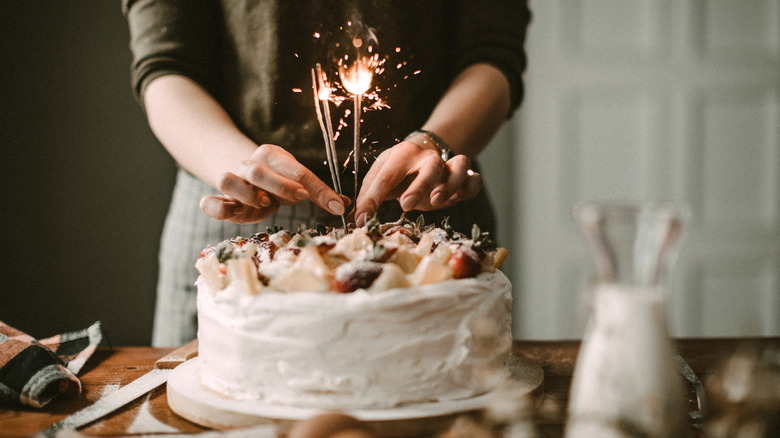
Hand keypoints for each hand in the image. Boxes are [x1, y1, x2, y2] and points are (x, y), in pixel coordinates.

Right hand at [200, 144, 346, 223]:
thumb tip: (345, 205)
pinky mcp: (219, 201)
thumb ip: (318, 193)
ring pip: (227, 180)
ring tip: (263, 203)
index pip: (296, 170)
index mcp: (272, 156)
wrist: (245, 177)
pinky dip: (215, 208)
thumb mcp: (298, 184)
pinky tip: (231, 212)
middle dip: (280, 185)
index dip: (317, 188)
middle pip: (257, 170)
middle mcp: (249, 165)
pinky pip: (208, 202)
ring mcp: (232, 181)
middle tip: (300, 197)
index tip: (335, 205)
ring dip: (246, 193)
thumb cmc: (277, 182)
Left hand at [355, 140, 481, 224]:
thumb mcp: (379, 177)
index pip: (386, 176)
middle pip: (431, 165)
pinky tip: (459, 198)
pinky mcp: (464, 178)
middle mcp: (428, 157)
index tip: (362, 219)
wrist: (423, 154)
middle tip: (406, 205)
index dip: (372, 199)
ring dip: (451, 184)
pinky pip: (475, 179)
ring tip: (437, 201)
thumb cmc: (398, 171)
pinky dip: (471, 187)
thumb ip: (368, 196)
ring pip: (460, 164)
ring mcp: (448, 166)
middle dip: (420, 186)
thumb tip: (357, 219)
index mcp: (402, 154)